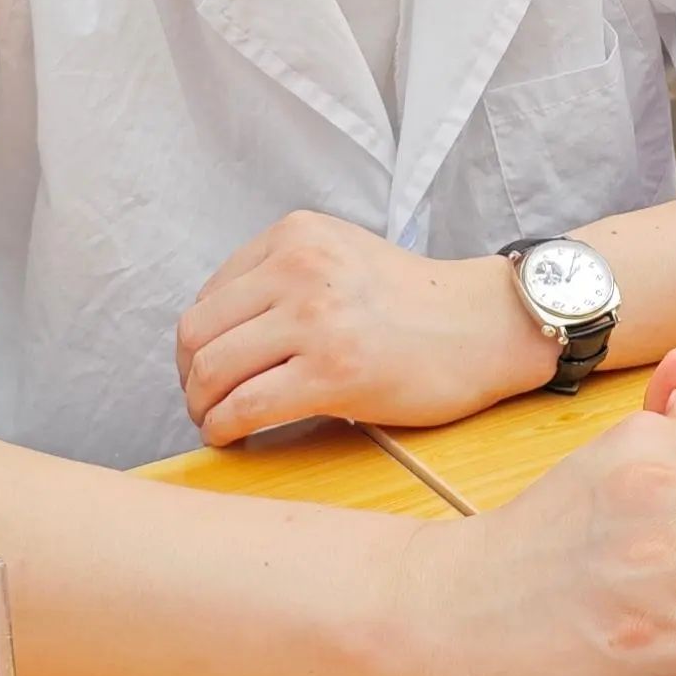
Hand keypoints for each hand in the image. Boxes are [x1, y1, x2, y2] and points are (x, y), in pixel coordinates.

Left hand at [177, 212, 552, 443]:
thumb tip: (215, 332)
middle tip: (204, 404)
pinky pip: (246, 407)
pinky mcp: (332, 372)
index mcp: (296, 235)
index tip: (207, 371)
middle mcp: (299, 268)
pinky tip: (233, 439)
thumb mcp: (341, 256)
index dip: (198, 343)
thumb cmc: (415, 304)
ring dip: (202, 408)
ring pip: (212, 371)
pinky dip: (225, 429)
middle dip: (190, 378)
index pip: (209, 295)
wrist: (485, 326)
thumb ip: (281, 277)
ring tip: (216, 423)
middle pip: (197, 333)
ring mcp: (315, 318)